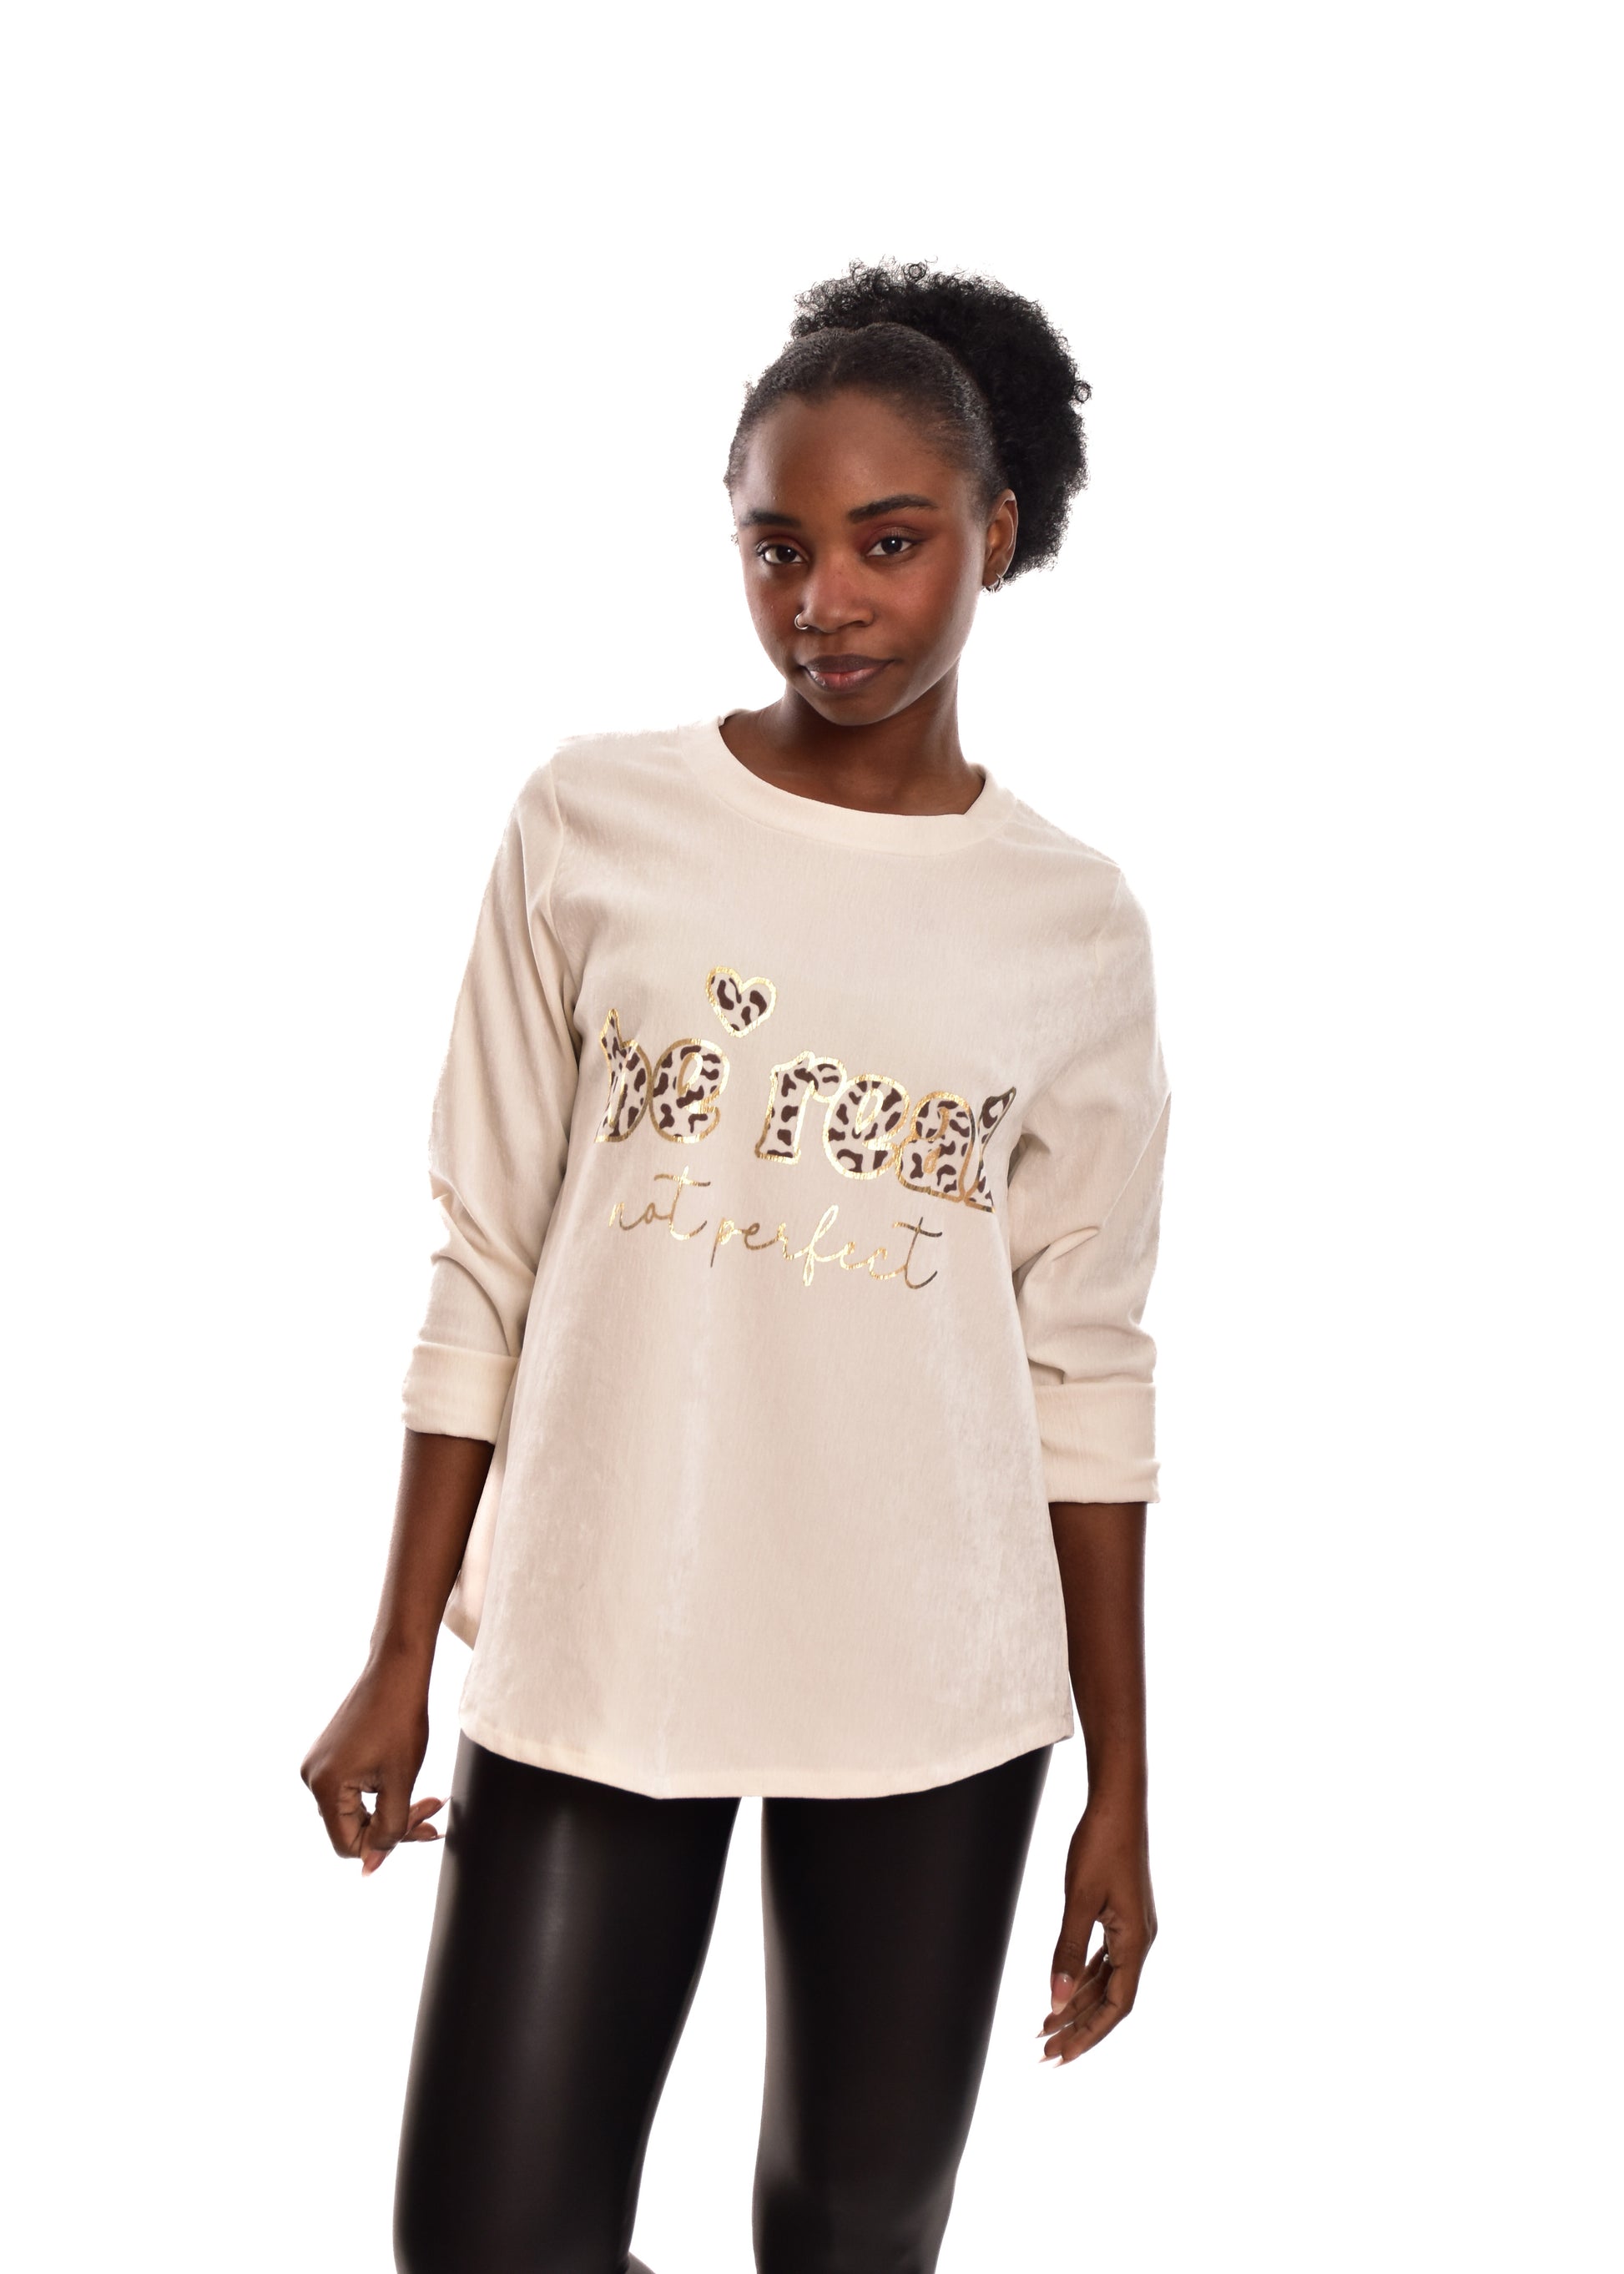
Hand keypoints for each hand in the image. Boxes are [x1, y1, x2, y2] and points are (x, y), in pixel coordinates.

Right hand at [300, 1652, 443, 1875]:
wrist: (396, 1670)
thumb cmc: (400, 1720)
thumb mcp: (400, 1782)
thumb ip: (388, 1828)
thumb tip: (370, 1868)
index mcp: (325, 1787)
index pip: (349, 1843)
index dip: (384, 1845)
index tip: (421, 1830)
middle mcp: (313, 1778)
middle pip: (354, 1827)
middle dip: (396, 1825)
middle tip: (433, 1818)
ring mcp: (320, 1765)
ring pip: (358, 1809)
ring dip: (394, 1809)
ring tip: (432, 1801)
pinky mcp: (331, 1756)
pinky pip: (355, 1790)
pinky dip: (383, 1792)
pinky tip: (410, 1786)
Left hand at [1037, 1796, 1156, 2063]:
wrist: (1118, 1802)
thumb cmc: (1100, 1844)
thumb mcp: (1079, 1900)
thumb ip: (1067, 1952)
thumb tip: (1055, 2003)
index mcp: (1136, 1942)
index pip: (1116, 2006)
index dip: (1089, 2034)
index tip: (1061, 2057)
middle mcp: (1140, 1940)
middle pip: (1110, 1999)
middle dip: (1078, 2026)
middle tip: (1044, 2051)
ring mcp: (1133, 1927)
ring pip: (1106, 1979)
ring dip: (1077, 2003)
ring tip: (1045, 2026)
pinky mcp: (1123, 1914)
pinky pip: (1104, 1958)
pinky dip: (1083, 1976)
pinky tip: (1064, 1987)